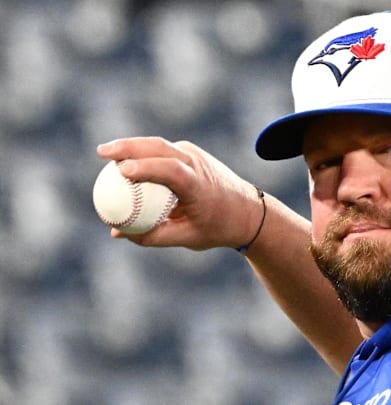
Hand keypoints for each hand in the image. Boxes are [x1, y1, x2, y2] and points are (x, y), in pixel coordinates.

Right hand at [96, 137, 263, 249]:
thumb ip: (152, 236)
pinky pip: (162, 150)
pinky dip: (143, 153)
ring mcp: (194, 155)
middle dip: (128, 146)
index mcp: (198, 185)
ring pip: (159, 144)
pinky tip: (125, 161)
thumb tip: (117, 233)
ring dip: (133, 145)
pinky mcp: (191, 153)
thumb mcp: (187, 238)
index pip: (171, 170)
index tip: (121, 171)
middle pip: (159, 147)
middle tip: (101, 152)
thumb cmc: (217, 228)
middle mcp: (196, 164)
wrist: (247, 211)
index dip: (146, 167)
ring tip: (106, 153)